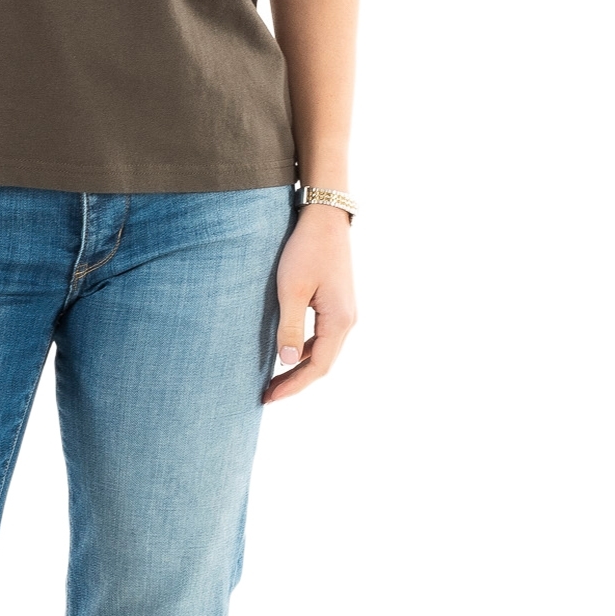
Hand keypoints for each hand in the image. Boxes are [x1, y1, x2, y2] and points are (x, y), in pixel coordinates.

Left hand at [262, 207, 355, 403]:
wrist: (325, 217)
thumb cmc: (306, 250)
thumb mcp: (291, 289)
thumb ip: (290, 326)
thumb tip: (286, 361)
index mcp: (340, 321)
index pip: (318, 366)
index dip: (293, 385)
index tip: (269, 398)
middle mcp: (347, 320)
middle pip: (322, 362)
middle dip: (295, 381)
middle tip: (266, 395)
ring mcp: (344, 312)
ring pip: (323, 350)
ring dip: (299, 366)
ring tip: (272, 379)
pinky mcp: (337, 302)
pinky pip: (322, 336)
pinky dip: (304, 348)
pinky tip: (285, 351)